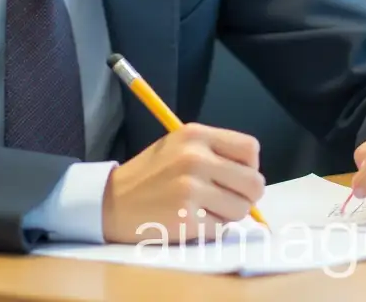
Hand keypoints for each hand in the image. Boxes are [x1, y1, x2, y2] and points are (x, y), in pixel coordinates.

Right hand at [101, 123, 264, 243]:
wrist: (110, 202)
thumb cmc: (149, 175)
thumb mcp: (179, 146)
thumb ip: (214, 153)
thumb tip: (252, 176)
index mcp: (196, 135)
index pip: (250, 149)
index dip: (250, 167)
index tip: (236, 177)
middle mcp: (196, 158)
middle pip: (254, 183)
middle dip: (245, 197)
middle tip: (226, 200)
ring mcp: (191, 189)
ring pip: (240, 210)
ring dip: (227, 216)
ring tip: (203, 210)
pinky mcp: (186, 218)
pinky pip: (220, 230)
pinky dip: (210, 231)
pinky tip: (190, 222)